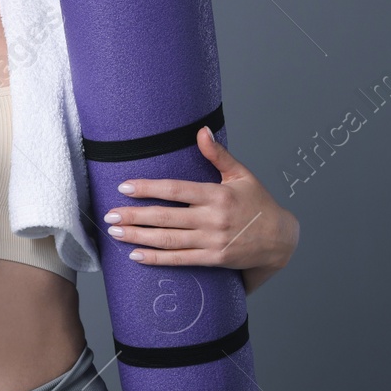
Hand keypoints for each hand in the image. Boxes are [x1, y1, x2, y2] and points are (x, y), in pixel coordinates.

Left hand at [102, 126, 299, 294]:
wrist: (281, 239)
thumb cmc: (259, 204)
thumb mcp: (242, 175)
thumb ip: (218, 154)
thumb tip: (202, 130)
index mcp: (217, 195)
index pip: (175, 189)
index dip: (148, 188)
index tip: (124, 186)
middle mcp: (212, 219)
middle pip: (166, 217)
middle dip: (134, 216)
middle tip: (109, 215)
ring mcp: (212, 241)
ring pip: (169, 240)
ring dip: (139, 237)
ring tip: (116, 232)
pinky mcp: (214, 259)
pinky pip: (180, 260)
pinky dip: (156, 259)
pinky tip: (137, 255)